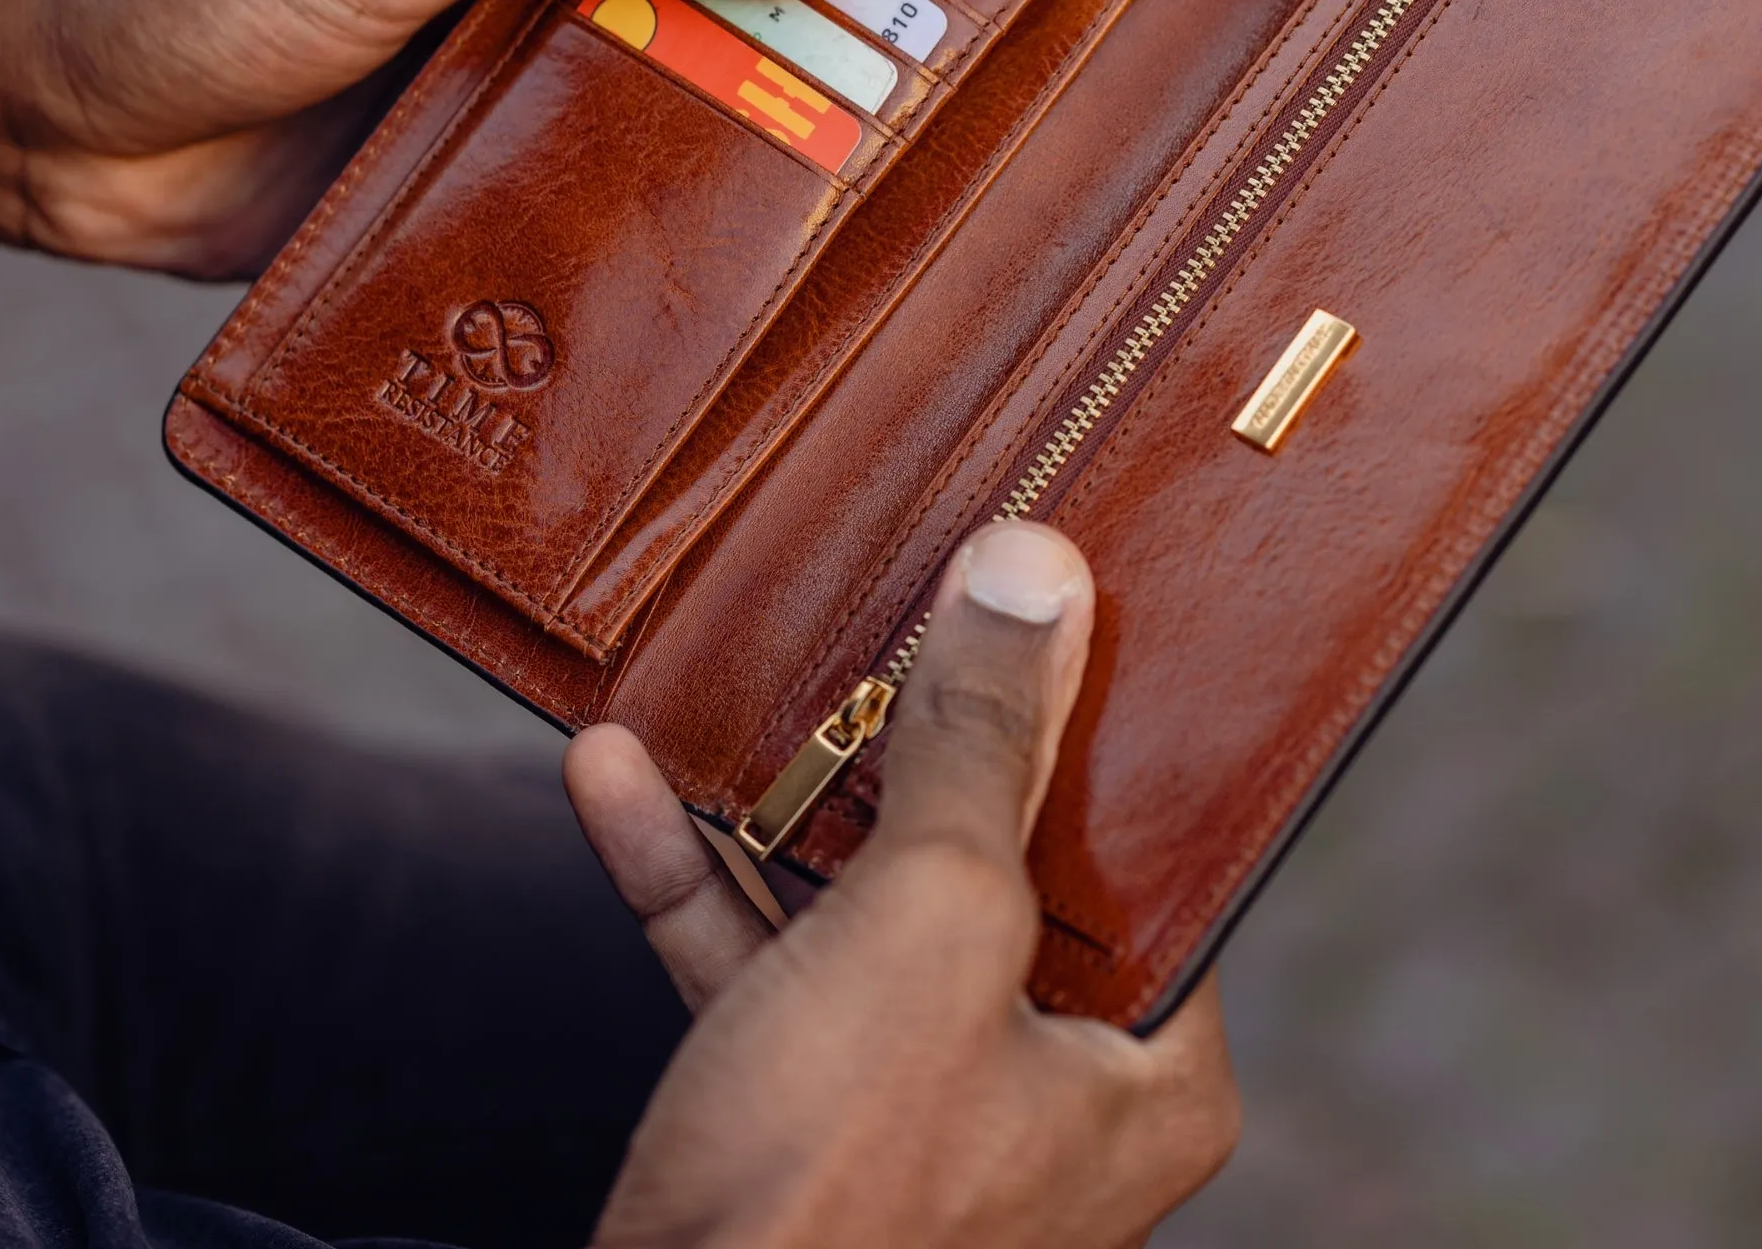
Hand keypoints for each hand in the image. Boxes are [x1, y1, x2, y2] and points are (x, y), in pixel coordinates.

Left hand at [0, 0, 860, 275]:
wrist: (42, 122)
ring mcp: (541, 89)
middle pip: (745, 11)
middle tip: (979, 120)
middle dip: (843, 57)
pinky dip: (676, 260)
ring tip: (903, 228)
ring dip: (768, 171)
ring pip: (691, 127)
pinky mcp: (504, 199)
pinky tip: (756, 307)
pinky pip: (617, 228)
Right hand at [565, 522, 1239, 1247]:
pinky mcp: (799, 1127)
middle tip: (883, 615)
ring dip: (780, 800)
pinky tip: (619, 778)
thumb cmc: (834, 1190)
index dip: (1088, 725)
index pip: (1141, 852)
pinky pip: (757, 966)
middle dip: (909, 742)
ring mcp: (916, 1110)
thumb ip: (980, 750)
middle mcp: (1044, 1087)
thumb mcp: (929, 925)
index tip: (1037, 608)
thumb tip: (1036, 575)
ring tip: (733, 688)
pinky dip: (696, 877)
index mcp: (1141, 1065)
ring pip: (859, 906)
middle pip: (987, 863)